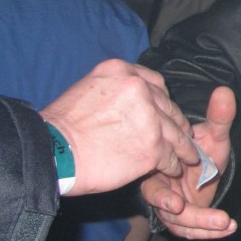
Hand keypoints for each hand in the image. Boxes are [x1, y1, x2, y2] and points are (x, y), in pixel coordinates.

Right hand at [41, 60, 198, 196]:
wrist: (51, 153)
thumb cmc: (62, 127)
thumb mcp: (87, 89)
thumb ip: (114, 91)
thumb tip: (129, 103)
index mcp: (122, 71)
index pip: (155, 83)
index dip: (162, 101)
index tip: (166, 112)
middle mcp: (139, 89)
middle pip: (168, 107)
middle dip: (176, 123)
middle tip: (183, 134)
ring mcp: (149, 118)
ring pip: (175, 133)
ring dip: (182, 146)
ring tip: (188, 156)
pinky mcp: (152, 146)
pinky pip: (170, 155)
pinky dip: (173, 163)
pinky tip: (172, 169)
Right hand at [142, 86, 236, 239]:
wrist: (203, 168)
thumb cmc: (202, 150)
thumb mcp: (214, 135)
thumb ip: (219, 118)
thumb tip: (225, 91)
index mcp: (159, 167)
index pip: (153, 185)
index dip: (163, 197)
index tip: (177, 204)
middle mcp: (159, 189)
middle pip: (165, 210)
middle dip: (190, 217)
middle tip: (217, 219)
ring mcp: (169, 207)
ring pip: (179, 224)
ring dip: (204, 226)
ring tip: (226, 223)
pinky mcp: (181, 220)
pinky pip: (191, 230)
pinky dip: (210, 231)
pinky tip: (230, 228)